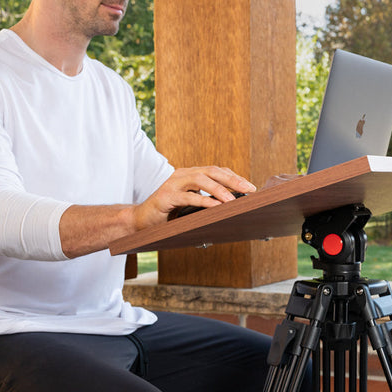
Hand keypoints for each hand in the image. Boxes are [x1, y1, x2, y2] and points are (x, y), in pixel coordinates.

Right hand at [134, 166, 255, 228]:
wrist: (141, 220)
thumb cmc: (168, 214)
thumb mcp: (190, 205)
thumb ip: (205, 201)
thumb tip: (231, 206)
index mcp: (190, 175)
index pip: (216, 171)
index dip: (234, 177)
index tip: (250, 187)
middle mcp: (182, 175)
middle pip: (212, 171)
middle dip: (232, 180)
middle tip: (249, 189)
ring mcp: (173, 184)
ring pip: (200, 180)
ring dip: (219, 189)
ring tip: (233, 200)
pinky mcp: (166, 196)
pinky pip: (188, 197)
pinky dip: (203, 201)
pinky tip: (215, 207)